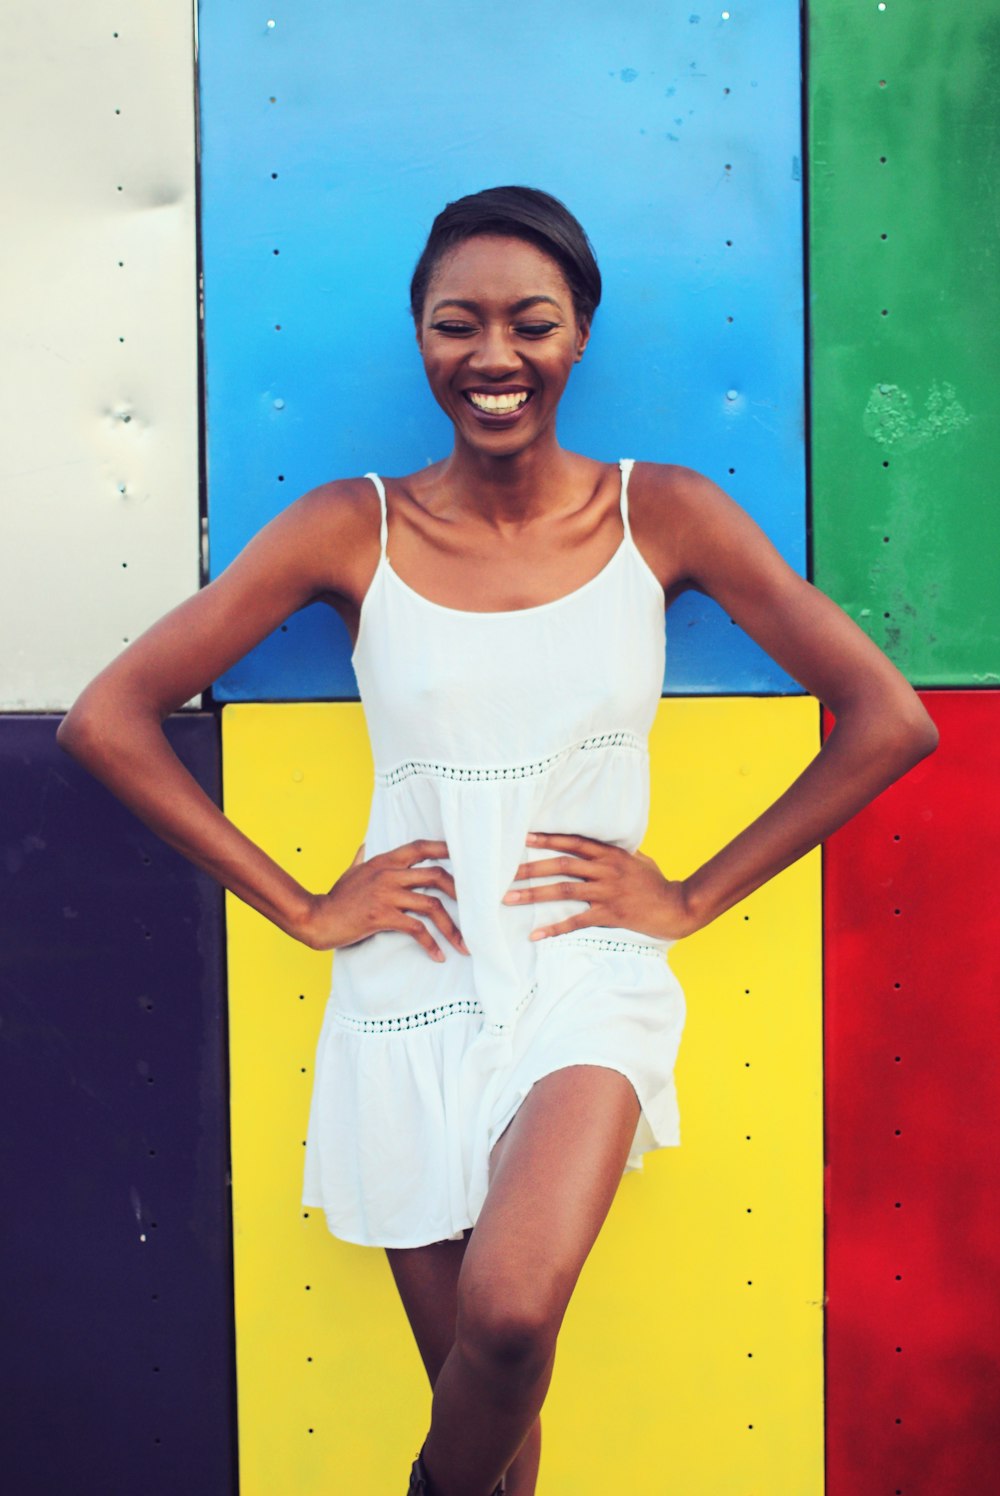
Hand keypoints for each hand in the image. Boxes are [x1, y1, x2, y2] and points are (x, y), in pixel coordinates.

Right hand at [298, 840, 468, 960]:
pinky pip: (416, 929)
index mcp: (384, 861)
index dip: (445, 849)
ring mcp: (386, 894)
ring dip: (452, 928)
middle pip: (436, 876)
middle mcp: (389, 874)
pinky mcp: (383, 916)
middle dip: (461, 893)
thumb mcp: (350, 871)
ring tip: (464, 945)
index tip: (466, 856)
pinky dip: (431, 944)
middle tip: (476, 910)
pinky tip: (438, 956)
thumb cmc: (335, 897)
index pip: (421, 847)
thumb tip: (364, 846)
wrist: (317, 918)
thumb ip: (361, 858)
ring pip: (432, 906)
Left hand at [502, 832, 695, 942]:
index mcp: (611, 855)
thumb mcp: (637, 860)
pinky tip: (535, 934)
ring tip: (509, 898)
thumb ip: (615, 854)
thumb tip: (598, 847)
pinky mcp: (610, 914)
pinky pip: (576, 921)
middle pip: (562, 865)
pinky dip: (554, 928)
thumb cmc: (656, 883)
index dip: (548, 839)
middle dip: (531, 868)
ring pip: (564, 891)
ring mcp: (607, 892)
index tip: (524, 838)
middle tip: (504, 871)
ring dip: (534, 894)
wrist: (677, 906)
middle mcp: (606, 870)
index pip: (574, 842)